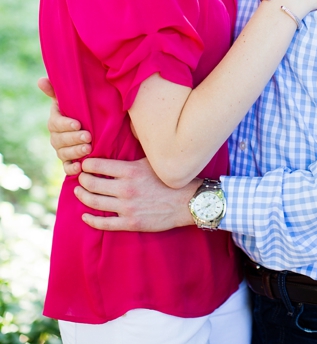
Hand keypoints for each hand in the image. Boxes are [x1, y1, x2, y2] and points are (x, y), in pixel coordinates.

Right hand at [40, 77, 89, 174]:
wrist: (98, 126)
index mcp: (56, 120)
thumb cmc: (84, 109)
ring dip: (75, 152)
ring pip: (64, 153)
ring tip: (89, 149)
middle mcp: (57, 136)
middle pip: (60, 140)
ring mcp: (62, 149)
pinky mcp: (70, 161)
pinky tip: (80, 168)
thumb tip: (40, 80)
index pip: (56, 123)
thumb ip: (58, 91)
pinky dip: (72, 169)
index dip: (65, 124)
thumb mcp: (74, 99)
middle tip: (88, 137)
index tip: (78, 124)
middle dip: (74, 139)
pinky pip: (67, 168)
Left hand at [75, 157, 196, 231]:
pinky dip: (91, 219)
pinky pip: (104, 223)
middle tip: (81, 177)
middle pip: (91, 183)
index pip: (97, 165)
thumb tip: (123, 139)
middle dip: (83, 179)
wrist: (189, 201)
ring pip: (94, 202)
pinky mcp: (130, 222)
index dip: (87, 164)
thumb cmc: (172, 179)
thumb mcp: (154, 161)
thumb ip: (136, 154)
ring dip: (82, 196)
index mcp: (131, 171)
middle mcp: (126, 189)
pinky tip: (85, 215)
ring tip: (79, 191)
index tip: (86, 164)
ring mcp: (127, 207)